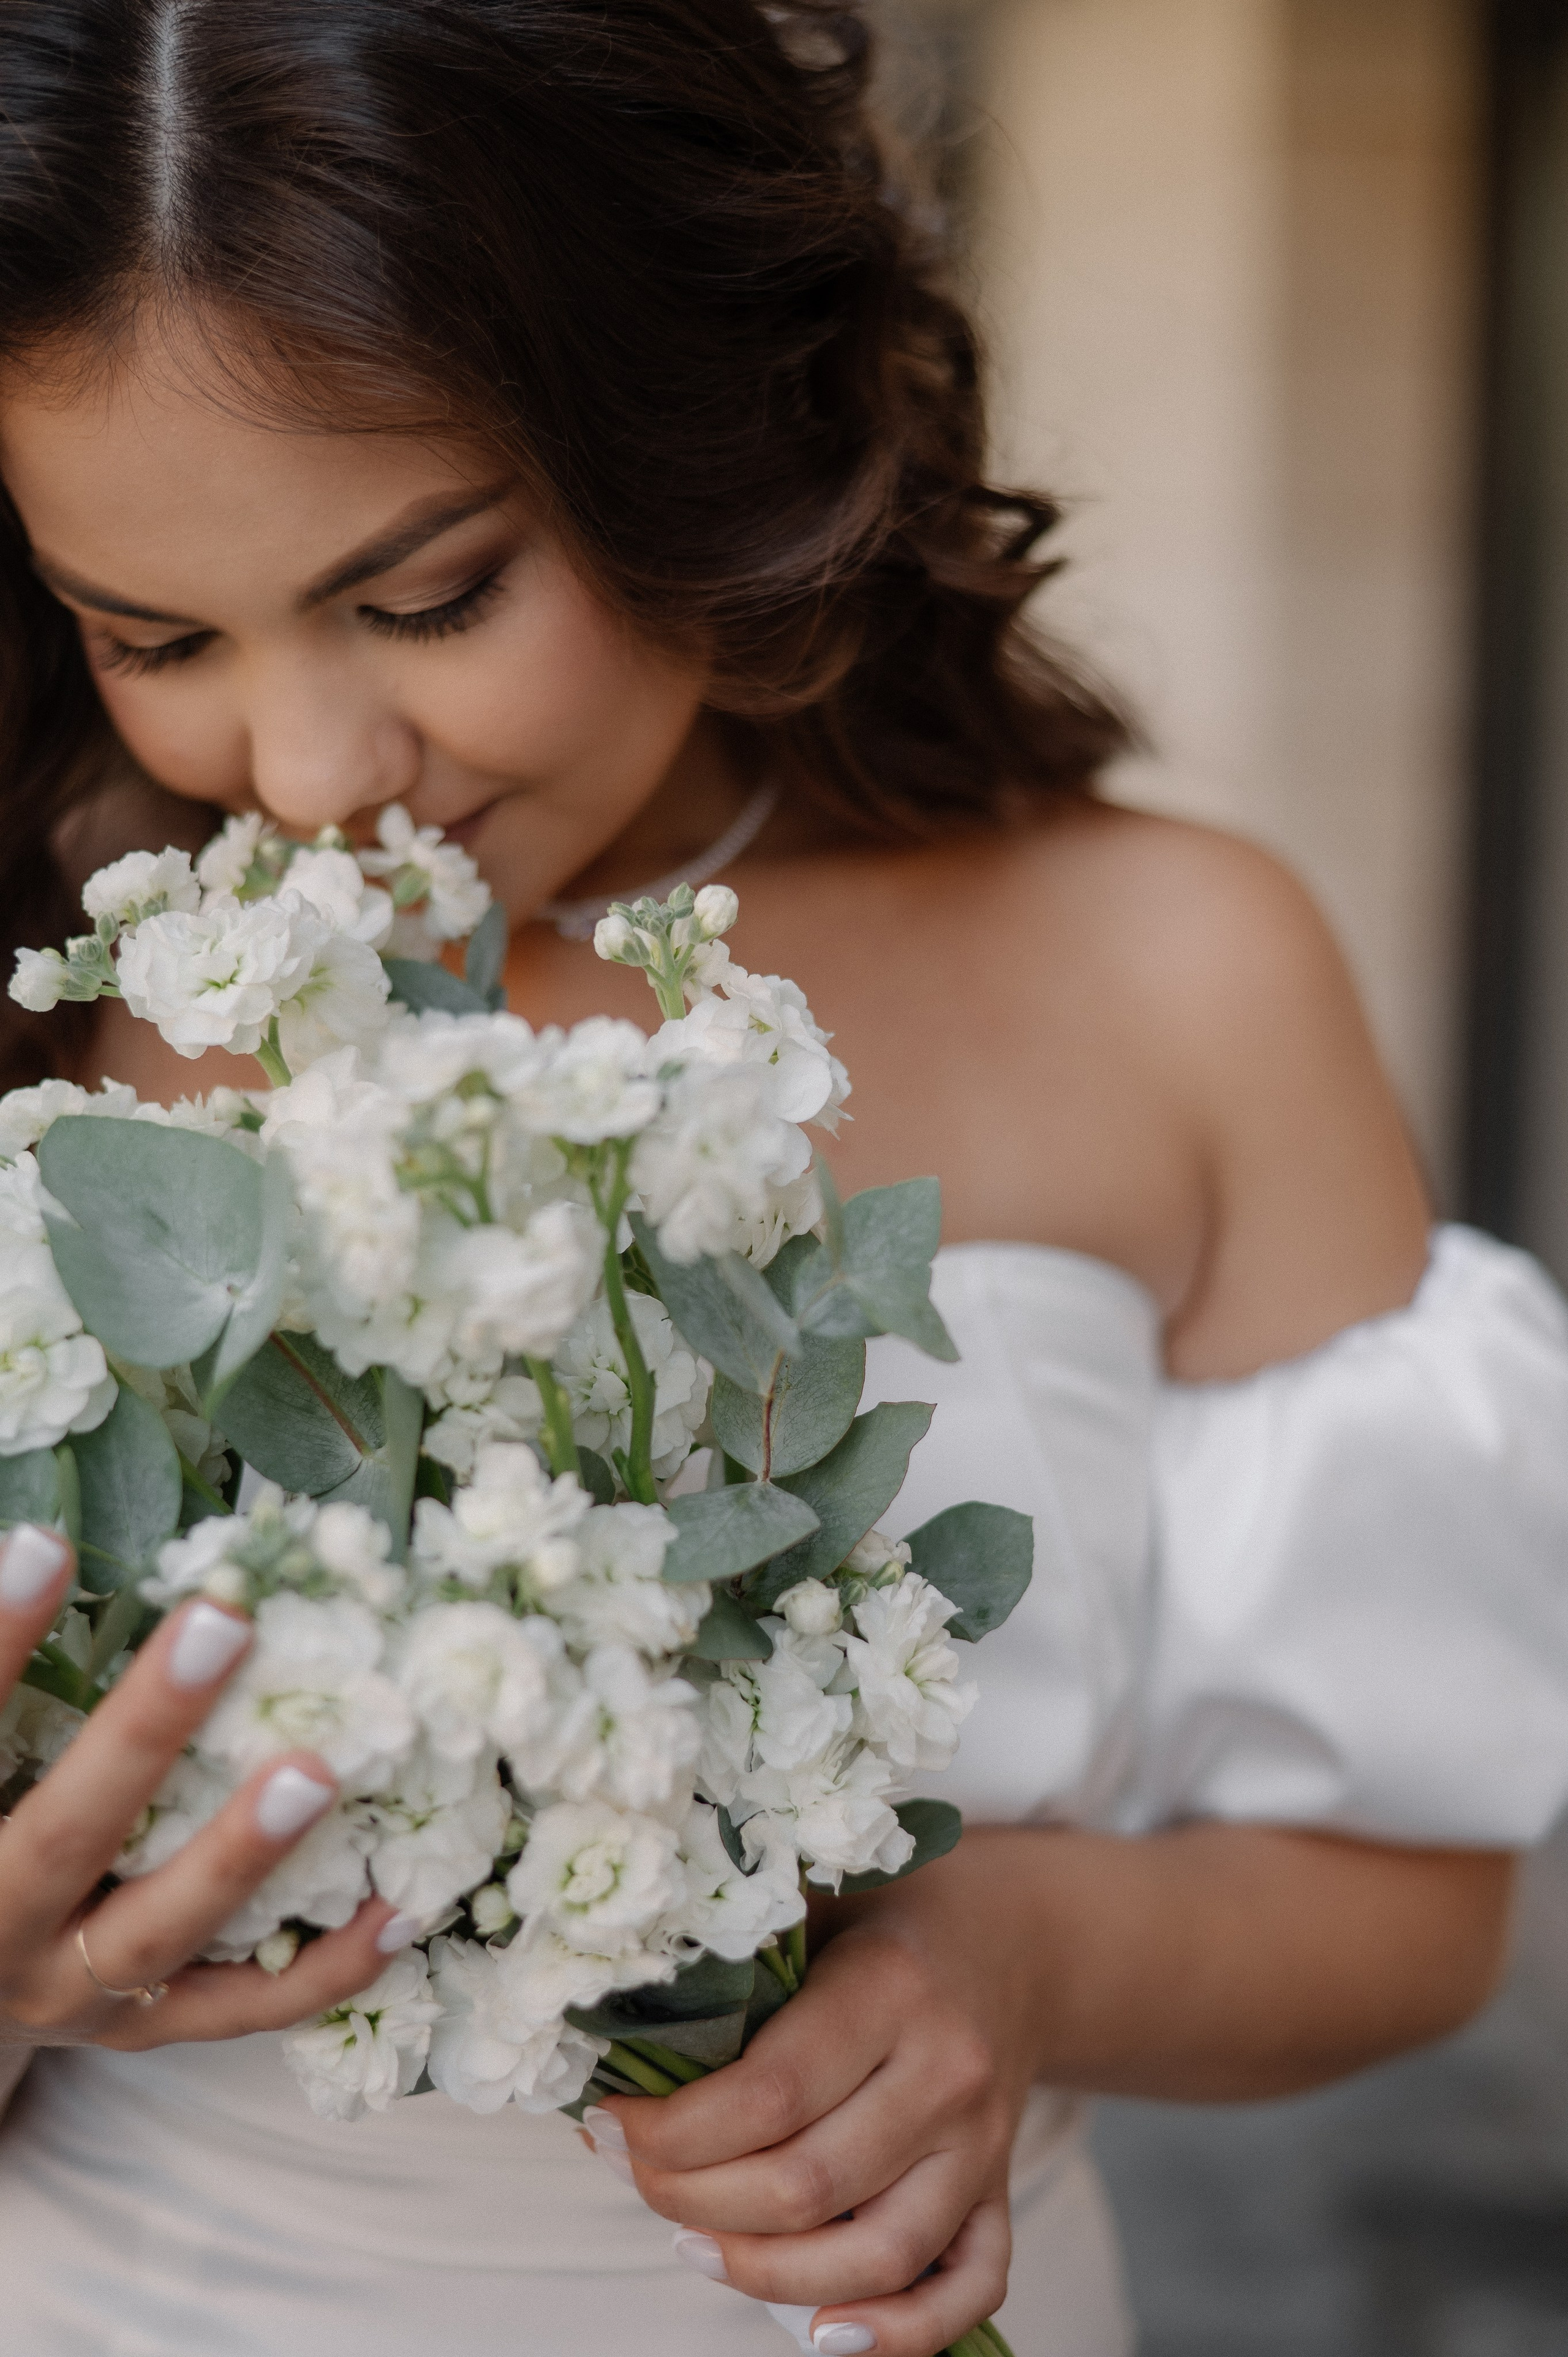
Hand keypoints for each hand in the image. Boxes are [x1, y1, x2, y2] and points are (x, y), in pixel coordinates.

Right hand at [0, 1522, 406, 2050]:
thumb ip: (13, 1694)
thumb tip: (36, 1545)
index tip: (42, 1543)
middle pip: (69, 1834)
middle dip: (144, 1731)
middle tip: (223, 1625)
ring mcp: (75, 1993)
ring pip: (160, 1929)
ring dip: (239, 1852)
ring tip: (316, 1773)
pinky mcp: (144, 2029)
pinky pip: (241, 2007)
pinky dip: (327, 1968)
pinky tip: (400, 1906)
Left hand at [599, 1846, 1033, 2356]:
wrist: (1015, 1935)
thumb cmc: (887, 1913)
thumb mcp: (813, 1899)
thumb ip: (736, 1954)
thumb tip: (611, 2021)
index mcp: (891, 1988)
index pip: (768, 2096)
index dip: (672, 2132)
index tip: (609, 2122)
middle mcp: (945, 2073)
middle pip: (805, 2187)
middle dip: (691, 2199)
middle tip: (629, 2173)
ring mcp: (982, 2145)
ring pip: (875, 2257)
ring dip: (763, 2273)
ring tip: (688, 2244)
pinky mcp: (1002, 2192)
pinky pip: (969, 2289)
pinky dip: (900, 2332)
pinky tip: (821, 2332)